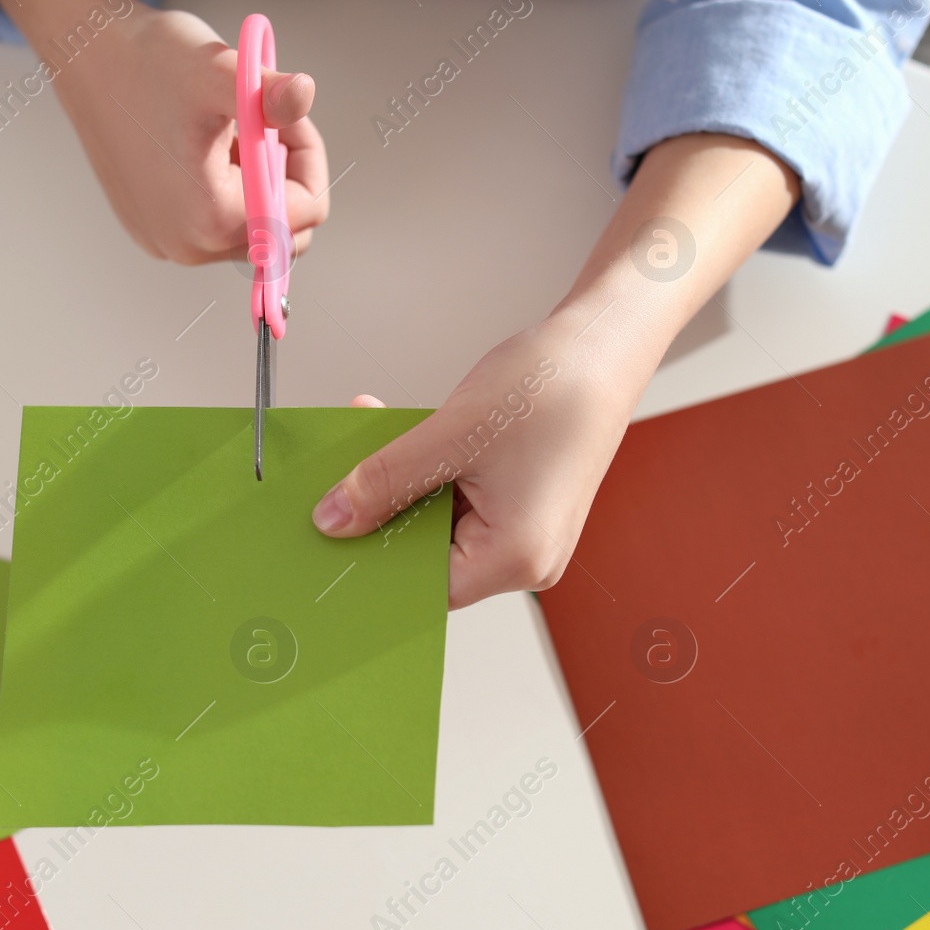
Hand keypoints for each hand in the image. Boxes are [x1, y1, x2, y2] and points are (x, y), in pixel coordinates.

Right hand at [57, 7, 329, 263]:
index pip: (307, 211)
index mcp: (212, 218)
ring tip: (225, 133)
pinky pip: (213, 225)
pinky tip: (199, 148)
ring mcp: (168, 243)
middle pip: (282, 229)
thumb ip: (270, 95)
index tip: (283, 117)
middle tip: (260, 124)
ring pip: (250, 227)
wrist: (90, 59)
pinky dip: (224, 190)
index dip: (308, 159)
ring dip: (255, 182)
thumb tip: (305, 93)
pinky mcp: (153, 231)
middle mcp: (189, 245)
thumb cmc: (148, 63)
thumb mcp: (218, 72)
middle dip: (284, 175)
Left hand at [307, 133, 800, 609]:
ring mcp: (528, 533)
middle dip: (382, 511)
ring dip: (403, 485)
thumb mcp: (450, 436)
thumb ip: (385, 483)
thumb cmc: (551, 387)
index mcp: (516, 560)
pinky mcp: (524, 504)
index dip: (371, 558)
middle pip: (429, 555)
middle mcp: (527, 560)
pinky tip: (407, 435)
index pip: (421, 585)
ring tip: (375, 437)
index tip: (324, 534)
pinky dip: (430, 472)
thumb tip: (332, 520)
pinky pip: (460, 502)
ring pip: (440, 524)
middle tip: (338, 477)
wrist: (605, 344)